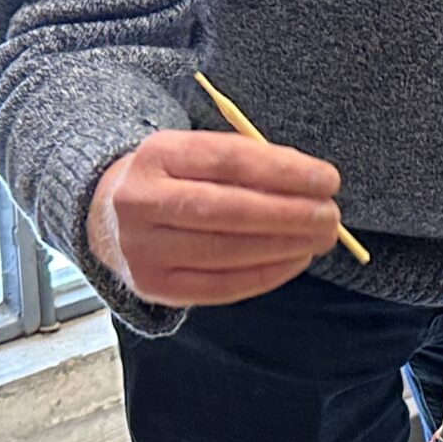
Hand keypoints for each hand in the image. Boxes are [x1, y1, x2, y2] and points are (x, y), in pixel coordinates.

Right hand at [87, 129, 344, 305]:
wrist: (111, 217)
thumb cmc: (179, 180)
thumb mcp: (201, 155)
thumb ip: (250, 165)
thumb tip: (312, 187)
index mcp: (157, 155)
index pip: (229, 159)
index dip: (284, 171)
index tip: (327, 179)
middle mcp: (140, 201)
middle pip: (226, 209)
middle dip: (289, 214)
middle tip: (330, 216)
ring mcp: (142, 248)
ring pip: (225, 250)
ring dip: (284, 246)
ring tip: (321, 238)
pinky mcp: (153, 285)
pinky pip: (220, 286)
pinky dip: (266, 274)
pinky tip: (296, 260)